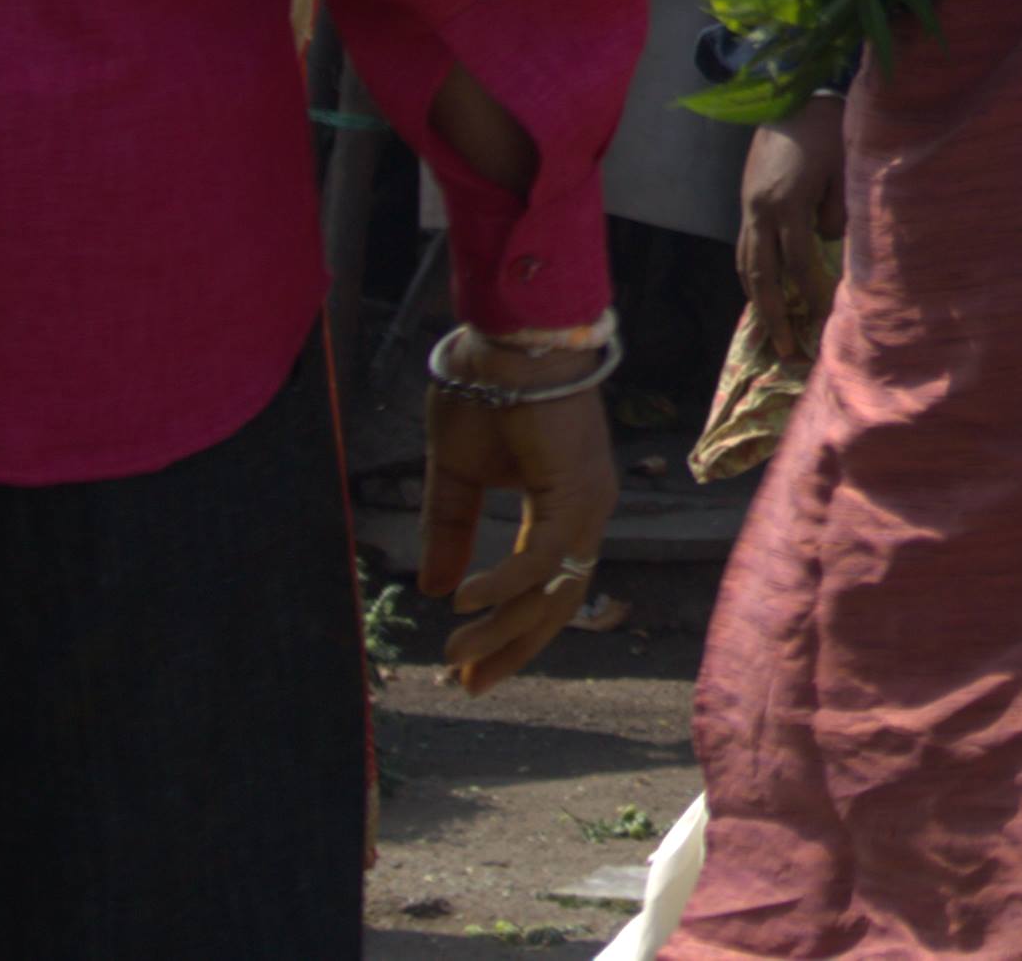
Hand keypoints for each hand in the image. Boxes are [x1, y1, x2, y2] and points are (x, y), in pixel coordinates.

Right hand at [421, 355, 617, 691]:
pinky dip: (504, 584)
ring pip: (553, 588)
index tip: (471, 668)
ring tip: (454, 654)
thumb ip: (451, 531)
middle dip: (512, 647)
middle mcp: (585, 511)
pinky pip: (542, 555)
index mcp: (562, 506)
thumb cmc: (486, 394)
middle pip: (558, 602)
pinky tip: (464, 603)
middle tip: (468, 682)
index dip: (510, 630)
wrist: (504, 340)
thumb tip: (434, 589)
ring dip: (502, 627)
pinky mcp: (575, 489)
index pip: (546, 586)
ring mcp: (587, 502)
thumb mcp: (457, 477)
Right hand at [737, 92, 847, 318]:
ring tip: (770, 333)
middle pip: (762, 275)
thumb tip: (828, 243)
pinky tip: (761, 293)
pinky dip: (750, 275)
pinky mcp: (746, 202)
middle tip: (786, 350)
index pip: (799, 262)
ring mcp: (748, 208)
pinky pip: (744, 248)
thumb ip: (838, 210)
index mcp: (787, 204)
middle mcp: (760, 212)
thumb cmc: (827, 130)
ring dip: (757, 301)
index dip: (812, 292)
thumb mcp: (844, 167)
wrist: (790, 95)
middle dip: (774, 315)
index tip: (826, 318)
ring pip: (746, 265)